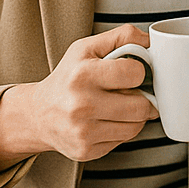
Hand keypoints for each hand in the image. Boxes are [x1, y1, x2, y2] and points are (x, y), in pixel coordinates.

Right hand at [0, 24, 158, 171]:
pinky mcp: (85, 151)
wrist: (38, 114)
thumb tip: (151, 42)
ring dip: (135, 116)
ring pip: (136, 126)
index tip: (130, 72)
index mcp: (82, 75)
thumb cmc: (68, 77)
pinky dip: (122, 130)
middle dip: (142, 97)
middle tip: (130, 92)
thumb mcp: (88, 48)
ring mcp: (82, 132)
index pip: (135, 73)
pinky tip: (107, 120)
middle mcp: (80, 105)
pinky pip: (123, 141)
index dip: (139, 71)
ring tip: (119, 105)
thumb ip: (122, 36)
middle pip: (141, 106)